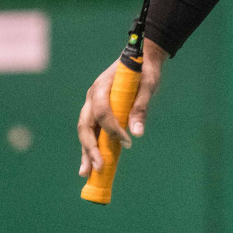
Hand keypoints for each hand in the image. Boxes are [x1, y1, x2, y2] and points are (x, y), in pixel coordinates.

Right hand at [76, 38, 167, 176]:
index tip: (127, 142)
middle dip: (90, 147)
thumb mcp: (147, 85)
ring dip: (86, 152)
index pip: (102, 111)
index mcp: (102, 86)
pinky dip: (90, 148)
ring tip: (86, 173)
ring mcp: (91, 105)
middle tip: (99, 167)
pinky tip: (90, 165)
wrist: (141, 59)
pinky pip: (91, 132)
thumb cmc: (144, 71)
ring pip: (85, 131)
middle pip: (86, 125)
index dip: (112, 128)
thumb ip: (140, 107)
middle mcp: (92, 96)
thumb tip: (138, 134)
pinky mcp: (96, 112)